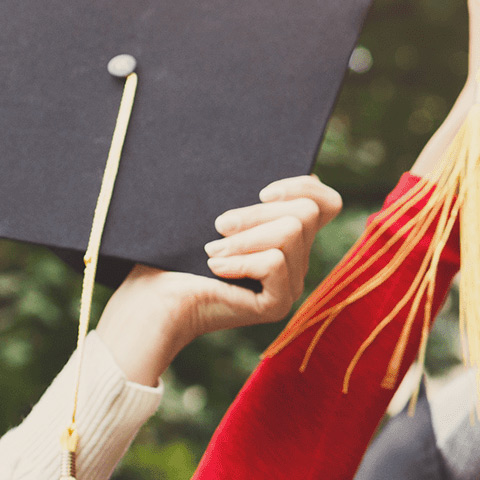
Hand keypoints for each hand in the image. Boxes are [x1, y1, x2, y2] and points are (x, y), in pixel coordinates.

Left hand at [95, 175, 342, 386]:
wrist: (151, 299)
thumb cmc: (175, 255)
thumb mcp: (220, 216)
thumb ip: (253, 200)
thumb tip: (289, 175)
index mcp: (288, 237)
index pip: (328, 204)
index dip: (303, 187)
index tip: (261, 192)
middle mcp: (297, 261)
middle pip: (306, 213)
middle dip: (258, 213)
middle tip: (219, 226)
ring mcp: (290, 285)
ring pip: (291, 234)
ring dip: (245, 238)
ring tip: (212, 251)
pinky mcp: (277, 304)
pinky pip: (275, 263)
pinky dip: (241, 260)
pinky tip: (215, 268)